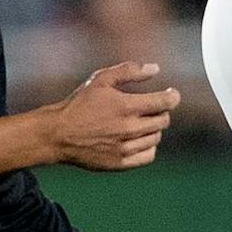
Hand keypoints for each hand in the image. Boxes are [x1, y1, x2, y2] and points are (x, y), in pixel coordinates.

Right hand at [45, 61, 180, 169]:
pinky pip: (148, 155)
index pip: (166, 102)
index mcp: (126, 106)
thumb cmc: (79, 104)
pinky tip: (138, 139)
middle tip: (150, 107)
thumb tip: (155, 68)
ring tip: (139, 122)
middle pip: (163, 120)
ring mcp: (125, 147)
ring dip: (153, 128)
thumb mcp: (100, 79)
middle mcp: (129, 128)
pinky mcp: (121, 163)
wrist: (58, 134)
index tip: (171, 94)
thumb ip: (129, 71)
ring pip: (156, 137)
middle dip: (161, 111)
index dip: (173, 97)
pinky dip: (148, 146)